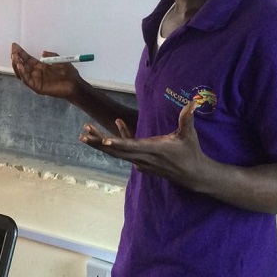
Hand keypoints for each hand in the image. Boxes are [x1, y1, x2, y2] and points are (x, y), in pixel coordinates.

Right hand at [11, 42, 80, 99]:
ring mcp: (35, 80)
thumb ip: (50, 56)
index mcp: (40, 66)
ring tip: (15, 57)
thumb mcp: (58, 60)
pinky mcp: (37, 87)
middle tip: (13, 50)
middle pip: (21, 65)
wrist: (75, 84)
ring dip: (16, 65)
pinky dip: (22, 73)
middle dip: (16, 57)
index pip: (26, 59)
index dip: (20, 52)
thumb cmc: (68, 73)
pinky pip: (27, 80)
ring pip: (21, 73)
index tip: (14, 45)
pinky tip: (20, 66)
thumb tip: (42, 52)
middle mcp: (35, 73)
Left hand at [82, 99, 206, 185]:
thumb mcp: (189, 135)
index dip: (118, 143)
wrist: (191, 174)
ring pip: (117, 153)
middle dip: (98, 143)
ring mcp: (140, 162)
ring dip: (101, 142)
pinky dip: (117, 141)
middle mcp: (143, 158)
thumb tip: (193, 102)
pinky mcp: (140, 164)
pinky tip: (117, 126)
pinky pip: (124, 152)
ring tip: (87, 131)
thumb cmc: (190, 152)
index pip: (133, 146)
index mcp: (154, 149)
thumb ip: (187, 118)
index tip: (104, 141)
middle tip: (83, 134)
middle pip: (117, 151)